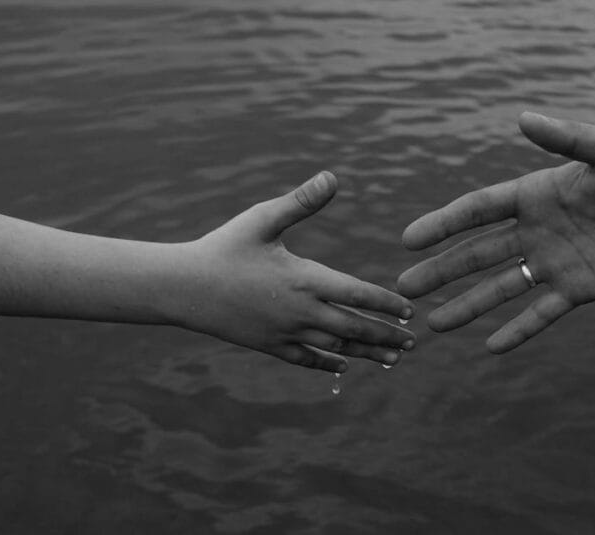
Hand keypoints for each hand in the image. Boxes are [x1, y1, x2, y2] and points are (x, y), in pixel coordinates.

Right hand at [175, 171, 414, 372]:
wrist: (182, 287)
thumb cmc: (224, 246)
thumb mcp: (263, 218)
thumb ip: (301, 201)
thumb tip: (332, 176)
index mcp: (304, 278)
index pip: (357, 294)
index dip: (386, 304)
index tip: (410, 311)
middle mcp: (300, 310)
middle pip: (354, 327)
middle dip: (386, 336)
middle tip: (413, 342)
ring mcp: (285, 332)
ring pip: (335, 347)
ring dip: (366, 353)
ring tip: (393, 360)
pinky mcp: (268, 346)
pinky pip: (305, 359)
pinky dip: (328, 363)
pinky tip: (344, 366)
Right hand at [398, 112, 594, 352]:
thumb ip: (567, 138)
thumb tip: (522, 117)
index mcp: (535, 194)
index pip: (478, 211)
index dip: (443, 224)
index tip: (409, 239)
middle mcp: (537, 230)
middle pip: (477, 253)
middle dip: (441, 270)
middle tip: (405, 287)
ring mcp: (555, 262)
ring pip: (501, 288)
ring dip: (467, 305)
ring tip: (432, 325)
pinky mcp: (579, 289)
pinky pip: (541, 313)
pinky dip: (517, 331)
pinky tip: (490, 348)